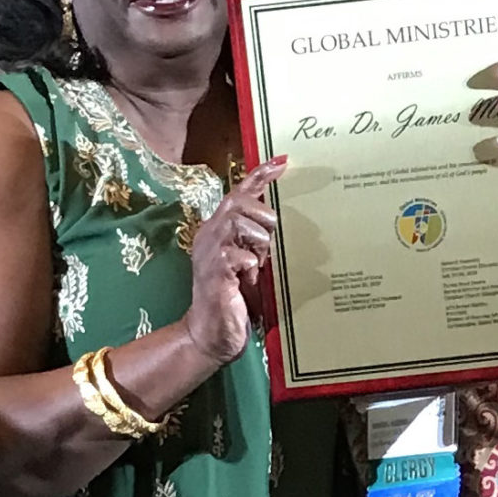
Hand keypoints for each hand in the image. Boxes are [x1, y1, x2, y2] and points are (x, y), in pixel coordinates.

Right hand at [183, 160, 284, 363]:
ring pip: (237, 223)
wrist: (211, 335)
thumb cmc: (235, 299)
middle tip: (270, 242)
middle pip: (238, 203)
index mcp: (218, 230)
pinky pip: (235, 255)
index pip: (238, 193)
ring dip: (258, 241)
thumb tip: (287, 226)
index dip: (259, 175)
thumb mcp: (252, 263)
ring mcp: (209, 254)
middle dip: (262, 217)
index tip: (283, 161)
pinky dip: (250, 263)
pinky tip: (251, 276)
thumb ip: (262, 243)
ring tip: (259, 263)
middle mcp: (210, 236)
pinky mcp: (215, 273)